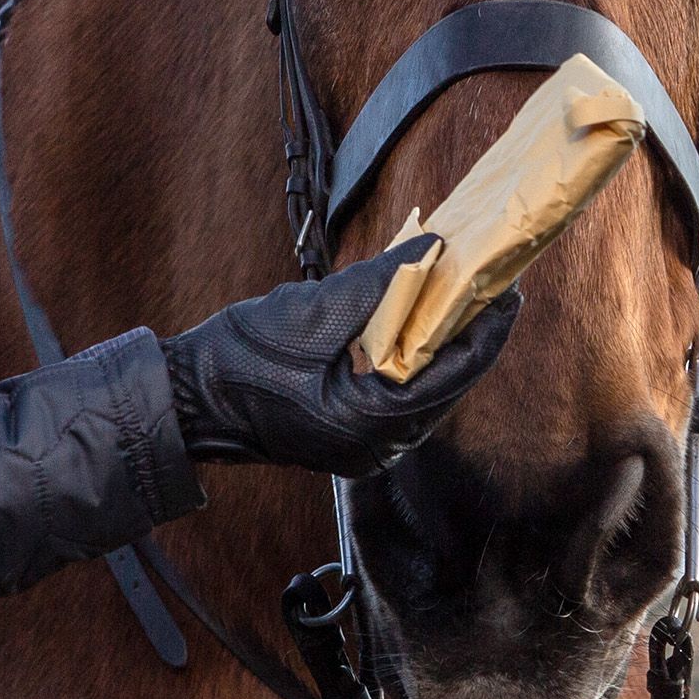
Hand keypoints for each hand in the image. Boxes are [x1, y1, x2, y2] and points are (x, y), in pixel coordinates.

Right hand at [162, 237, 518, 476]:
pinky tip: (415, 320)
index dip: (488, 326)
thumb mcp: (316, 309)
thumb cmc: (242, 357)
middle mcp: (380, 447)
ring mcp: (366, 448)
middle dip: (467, 331)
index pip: (456, 372)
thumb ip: (382, 283)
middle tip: (488, 281)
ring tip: (456, 293)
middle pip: (447, 383)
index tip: (510, 286)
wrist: (187, 398)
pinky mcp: (352, 437)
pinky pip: (399, 395)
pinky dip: (411, 357)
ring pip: (426, 389)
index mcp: (374, 423)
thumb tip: (436, 249)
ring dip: (440, 343)